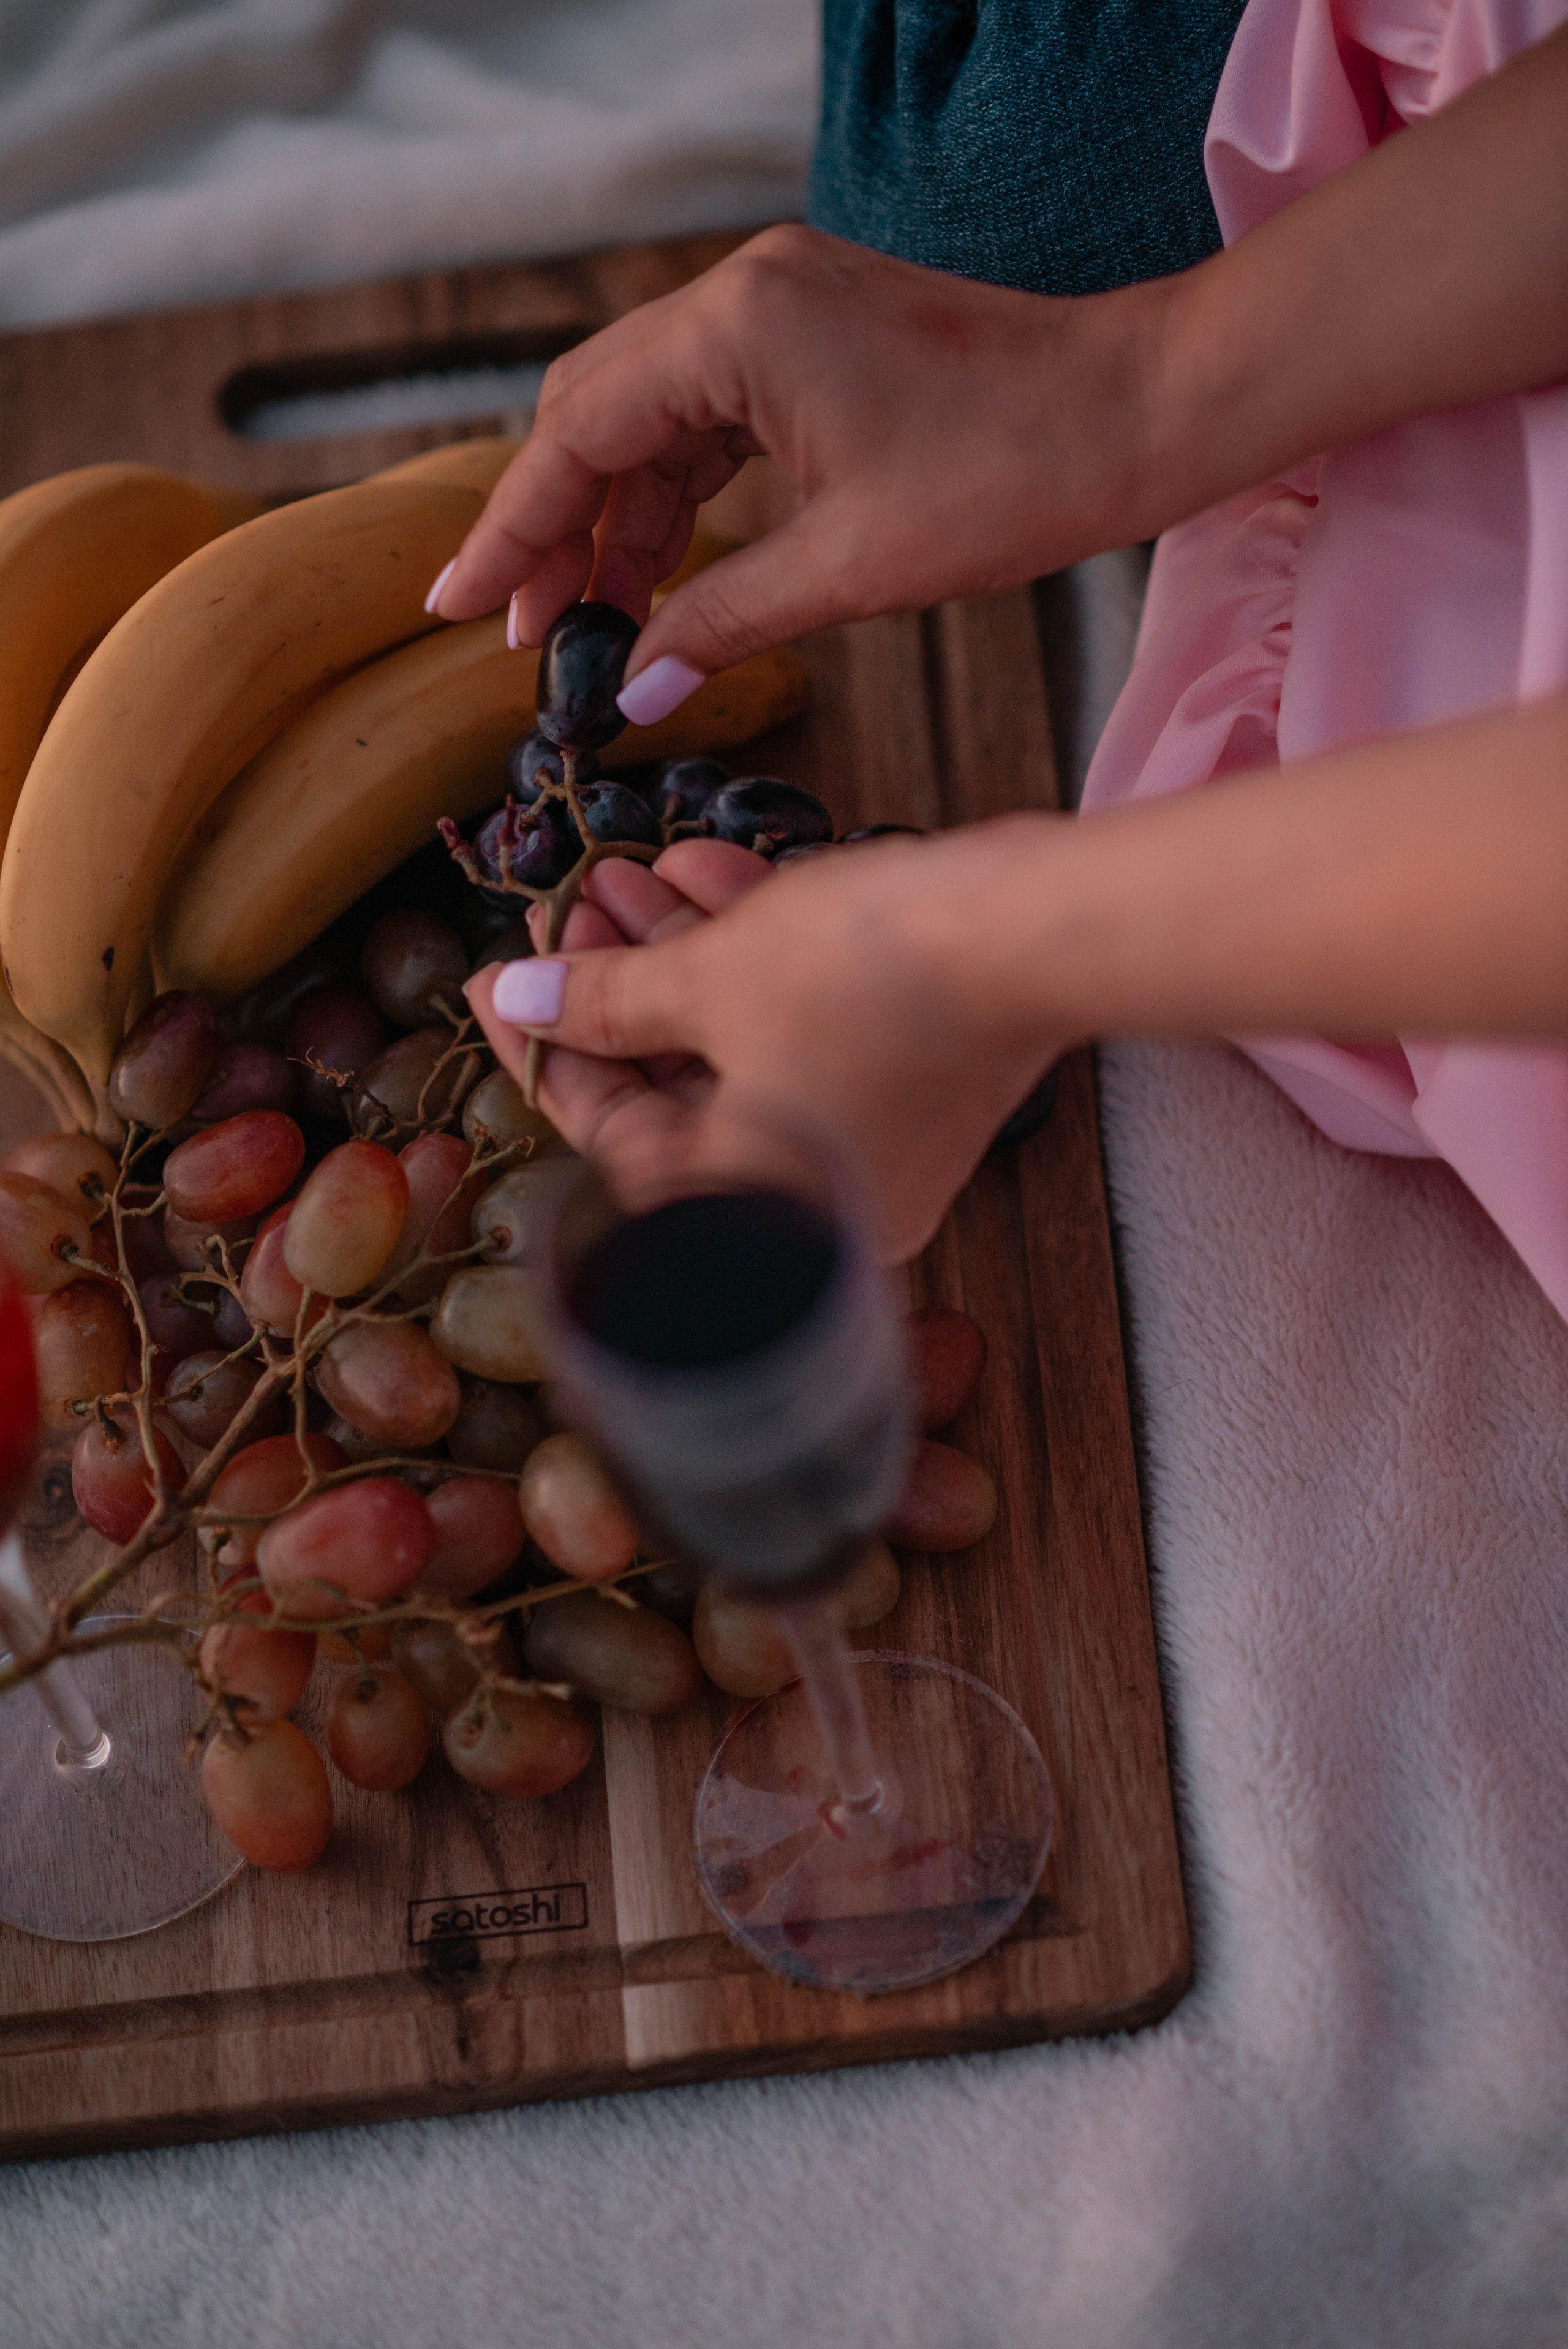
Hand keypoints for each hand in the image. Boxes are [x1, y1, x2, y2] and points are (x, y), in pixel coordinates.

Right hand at [430, 226, 1157, 700]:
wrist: (1139, 411)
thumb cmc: (1014, 479)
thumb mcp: (851, 569)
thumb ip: (723, 624)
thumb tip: (633, 695)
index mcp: (737, 327)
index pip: (577, 432)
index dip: (511, 530)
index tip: (456, 606)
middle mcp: (741, 294)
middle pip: (593, 413)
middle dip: (552, 528)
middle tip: (521, 633)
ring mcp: (777, 307)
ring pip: (648, 419)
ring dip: (615, 521)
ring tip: (590, 626)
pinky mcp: (810, 335)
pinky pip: (707, 417)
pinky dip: (676, 496)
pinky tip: (659, 577)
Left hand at [464, 827, 1067, 1263]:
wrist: (1030, 930)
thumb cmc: (866, 974)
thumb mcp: (708, 977)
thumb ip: (604, 1000)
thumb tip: (523, 1000)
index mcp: (748, 1212)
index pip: (610, 1134)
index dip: (545, 1046)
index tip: (501, 977)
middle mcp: (814, 1201)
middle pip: (678, 1088)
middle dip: (616, 986)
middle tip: (567, 908)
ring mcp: (870, 1142)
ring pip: (742, 1047)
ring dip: (678, 956)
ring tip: (625, 869)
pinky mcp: (914, 1081)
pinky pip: (807, 1028)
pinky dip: (756, 958)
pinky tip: (705, 868)